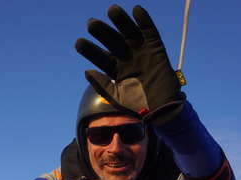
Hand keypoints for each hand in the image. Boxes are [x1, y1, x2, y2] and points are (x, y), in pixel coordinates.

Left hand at [75, 4, 183, 121]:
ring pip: (129, 32)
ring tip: (112, 10)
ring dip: (121, 20)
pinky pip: (150, 32)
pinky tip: (136, 10)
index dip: (90, 50)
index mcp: (115, 69)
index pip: (100, 57)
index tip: (79, 43)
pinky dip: (144, 20)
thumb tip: (86, 71)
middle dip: (102, 32)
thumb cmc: (138, 105)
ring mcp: (141, 51)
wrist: (162, 108)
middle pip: (112, 41)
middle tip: (91, 24)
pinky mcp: (156, 48)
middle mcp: (126, 57)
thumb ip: (101, 85)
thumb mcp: (116, 97)